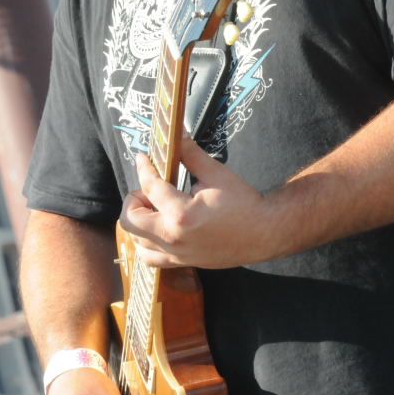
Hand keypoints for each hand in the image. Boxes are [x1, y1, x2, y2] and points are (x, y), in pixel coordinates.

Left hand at [120, 135, 269, 267]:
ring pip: (136, 242)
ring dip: (138, 222)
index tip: (142, 157)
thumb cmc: (242, 202)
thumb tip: (177, 131)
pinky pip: (149, 259)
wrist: (263, 233)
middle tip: (148, 188)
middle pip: (130, 220)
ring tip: (153, 208)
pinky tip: (157, 228)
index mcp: (181, 214)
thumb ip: (190, 153)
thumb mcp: (215, 173)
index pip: (149, 187)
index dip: (143, 168)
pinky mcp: (182, 263)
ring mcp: (176, 255)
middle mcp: (173, 238)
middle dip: (133, 199)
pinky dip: (145, 243)